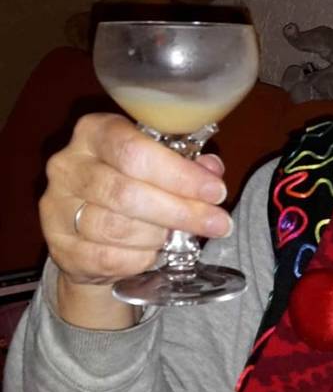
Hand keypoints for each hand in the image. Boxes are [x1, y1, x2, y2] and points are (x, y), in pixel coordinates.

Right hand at [40, 113, 231, 326]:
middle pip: (126, 192)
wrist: (90, 236)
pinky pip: (106, 257)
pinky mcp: (59, 245)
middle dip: (180, 210)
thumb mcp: (159, 167)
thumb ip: (186, 165)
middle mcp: (68, 165)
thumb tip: (212, 171)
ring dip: (158, 236)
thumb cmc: (133, 189)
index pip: (133, 149)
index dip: (178, 173)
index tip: (215, 192)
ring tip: (179, 238)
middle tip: (216, 223)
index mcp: (94, 132)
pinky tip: (154, 254)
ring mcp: (57, 206)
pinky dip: (139, 258)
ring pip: (116, 227)